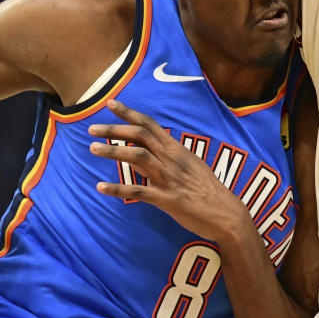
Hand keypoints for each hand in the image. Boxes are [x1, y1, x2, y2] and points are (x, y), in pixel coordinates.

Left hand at [88, 99, 253, 243]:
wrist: (227, 214)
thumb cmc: (207, 191)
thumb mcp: (189, 167)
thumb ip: (165, 158)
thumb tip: (142, 152)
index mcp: (177, 150)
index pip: (150, 124)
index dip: (129, 112)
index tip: (111, 103)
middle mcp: (172, 159)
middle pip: (140, 135)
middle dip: (114, 129)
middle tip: (92, 128)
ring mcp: (169, 178)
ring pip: (137, 156)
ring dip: (113, 150)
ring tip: (92, 148)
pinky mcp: (167, 199)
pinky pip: (139, 191)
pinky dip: (118, 188)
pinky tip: (100, 187)